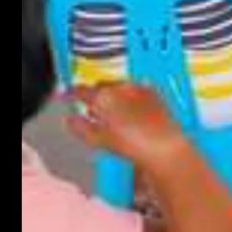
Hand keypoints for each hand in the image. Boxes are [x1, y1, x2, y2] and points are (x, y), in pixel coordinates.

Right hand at [65, 84, 193, 168]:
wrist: (163, 145)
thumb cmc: (132, 143)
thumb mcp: (97, 140)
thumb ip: (80, 127)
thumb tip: (70, 120)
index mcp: (103, 96)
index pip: (81, 90)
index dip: (72, 94)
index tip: (69, 97)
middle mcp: (121, 87)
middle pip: (101, 87)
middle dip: (95, 97)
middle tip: (92, 111)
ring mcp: (139, 88)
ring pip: (118, 87)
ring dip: (112, 97)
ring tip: (112, 116)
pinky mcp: (154, 92)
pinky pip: (135, 90)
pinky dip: (129, 98)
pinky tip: (131, 113)